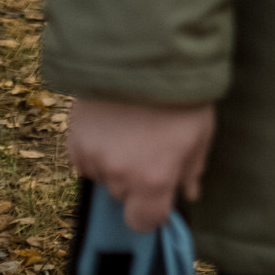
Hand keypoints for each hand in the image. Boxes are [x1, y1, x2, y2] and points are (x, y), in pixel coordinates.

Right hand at [67, 98, 215, 231]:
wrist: (144, 52)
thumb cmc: (182, 93)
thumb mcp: (201, 132)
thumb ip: (191, 169)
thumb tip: (188, 193)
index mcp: (153, 178)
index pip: (144, 221)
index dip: (152, 212)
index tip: (160, 195)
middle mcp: (118, 174)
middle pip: (124, 195)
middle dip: (137, 180)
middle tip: (152, 146)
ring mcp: (92, 157)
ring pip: (104, 176)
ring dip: (115, 163)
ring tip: (133, 128)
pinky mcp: (73, 139)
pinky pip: (84, 159)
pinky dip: (97, 149)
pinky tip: (113, 125)